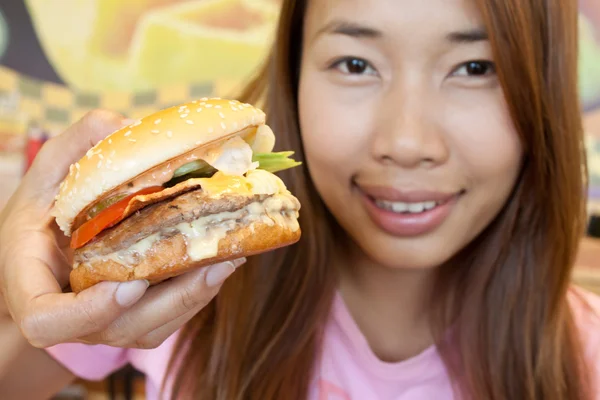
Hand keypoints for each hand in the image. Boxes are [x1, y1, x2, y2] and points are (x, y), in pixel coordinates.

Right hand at [0, 110, 243, 348]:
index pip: (48, 321)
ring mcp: (107, 323)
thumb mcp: (48, 172)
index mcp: (32, 285)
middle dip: (170, 300)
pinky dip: (199, 292)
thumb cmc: (45, 211)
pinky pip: (169, 318)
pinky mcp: (137, 319)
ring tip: (231, 257)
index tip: (129, 283)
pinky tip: (225, 258)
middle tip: (211, 265)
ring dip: (195, 296)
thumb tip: (122, 125)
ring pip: (153, 328)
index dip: (88, 312)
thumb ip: (75, 146)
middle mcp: (73, 315)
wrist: (50, 250)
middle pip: (119, 328)